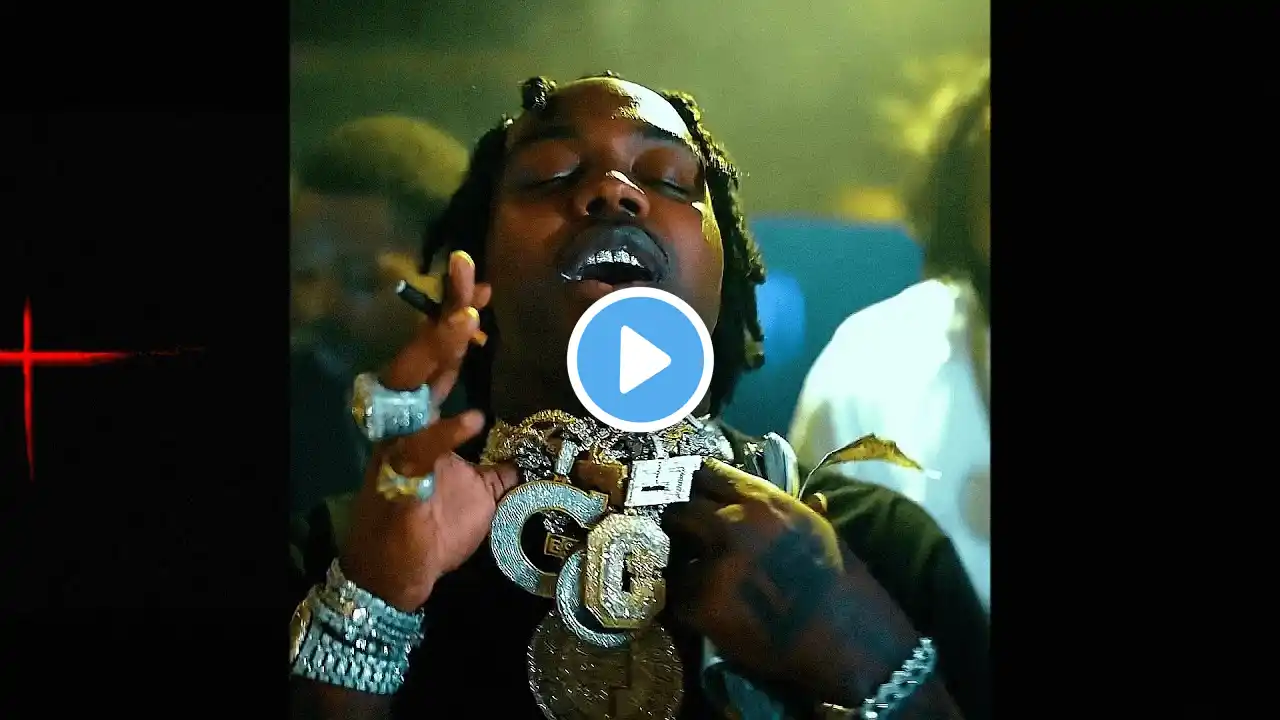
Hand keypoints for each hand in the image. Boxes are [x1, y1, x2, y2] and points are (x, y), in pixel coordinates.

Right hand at [340, 251, 518, 611]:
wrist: (400, 576)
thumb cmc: (434, 528)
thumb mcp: (485, 492)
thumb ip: (506, 465)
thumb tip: (539, 451)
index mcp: (424, 417)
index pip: (441, 358)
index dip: (457, 320)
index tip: (483, 287)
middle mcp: (406, 422)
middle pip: (421, 355)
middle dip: (443, 312)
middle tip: (466, 271)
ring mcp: (397, 448)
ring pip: (407, 388)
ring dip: (434, 354)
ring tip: (463, 324)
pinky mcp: (398, 483)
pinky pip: (416, 450)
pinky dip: (442, 433)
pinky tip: (471, 417)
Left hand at [662, 459, 919, 704]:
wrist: (848, 639)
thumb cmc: (845, 585)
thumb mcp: (823, 534)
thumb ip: (800, 513)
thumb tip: (814, 498)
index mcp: (761, 501)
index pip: (709, 475)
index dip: (702, 490)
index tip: (701, 502)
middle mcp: (730, 524)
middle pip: (680, 512)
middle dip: (683, 529)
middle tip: (691, 546)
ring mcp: (712, 564)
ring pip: (676, 561)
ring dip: (687, 573)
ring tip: (706, 590)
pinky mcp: (701, 604)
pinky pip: (679, 601)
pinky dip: (691, 611)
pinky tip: (711, 618)